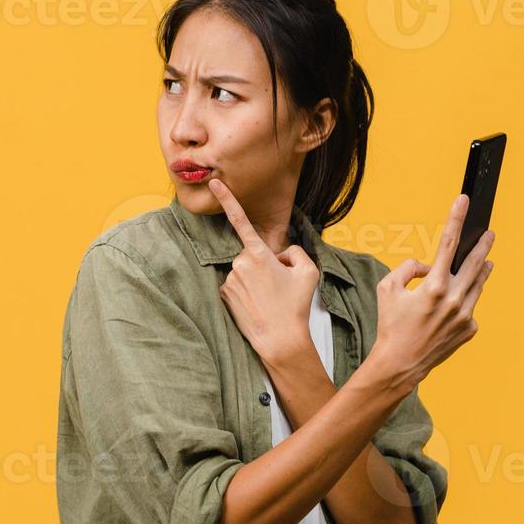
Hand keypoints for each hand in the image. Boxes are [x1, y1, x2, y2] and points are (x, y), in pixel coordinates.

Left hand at [206, 177, 321, 364]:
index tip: (215, 184)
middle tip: (278, 286)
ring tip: (270, 298)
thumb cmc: (295, 305)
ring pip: (244, 271)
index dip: (228, 199)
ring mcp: (229, 279)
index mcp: (259, 254)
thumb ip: (295, 251)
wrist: (279, 340)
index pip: (240, 220)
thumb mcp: (308, 271)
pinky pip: (237, 285)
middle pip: (252, 254)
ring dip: (256, 279)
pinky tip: (257, 305)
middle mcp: (239, 263)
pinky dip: (247, 291)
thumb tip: (280, 253)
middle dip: (264, 264)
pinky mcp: (223, 294)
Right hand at [369, 193, 495, 391]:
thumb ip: (408, 269)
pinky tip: (450, 309)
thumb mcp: (387, 289)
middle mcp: (454, 299)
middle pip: (475, 262)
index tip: (464, 201)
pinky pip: (469, 307)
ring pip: (478, 284)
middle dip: (483, 245)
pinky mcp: (470, 329)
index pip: (448, 243)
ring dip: (480, 271)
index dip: (456, 218)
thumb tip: (428, 265)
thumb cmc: (390, 325)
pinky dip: (462, 302)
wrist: (400, 363)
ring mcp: (466, 315)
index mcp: (434, 287)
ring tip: (485, 261)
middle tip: (490, 233)